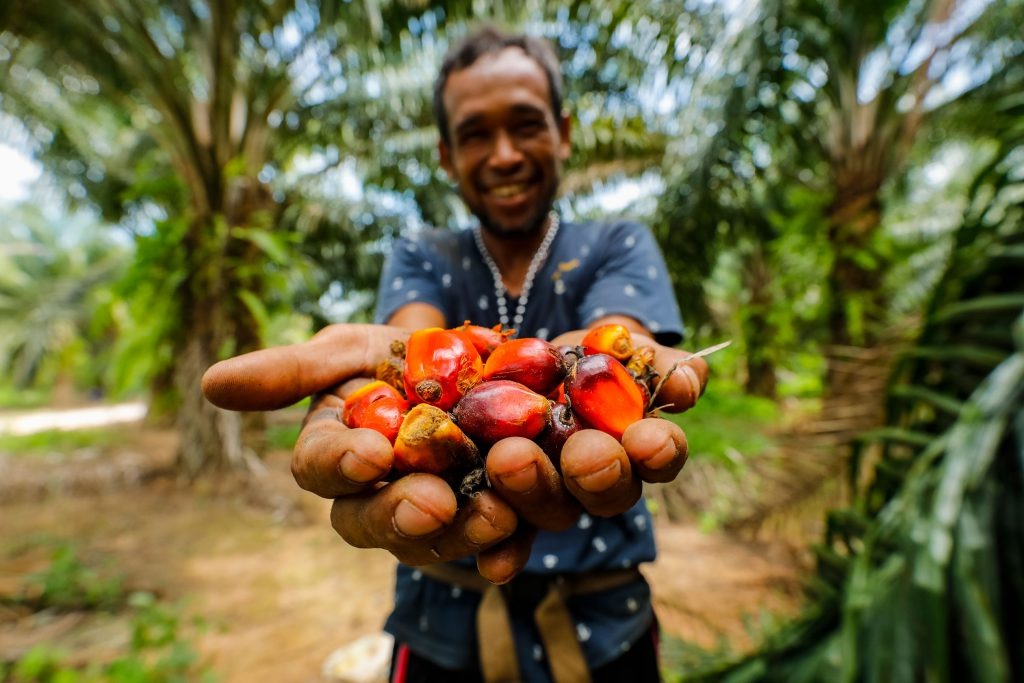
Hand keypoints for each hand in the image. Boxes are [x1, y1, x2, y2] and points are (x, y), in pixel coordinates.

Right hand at [201, 324, 707, 582]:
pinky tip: (683, 388)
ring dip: (582, 480)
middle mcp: (469, 501)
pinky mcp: (609, 450)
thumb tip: (207, 387)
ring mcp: (545, 483)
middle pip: (469, 522)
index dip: (373, 491)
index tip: (377, 463)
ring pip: (563, 502)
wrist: (484, 346)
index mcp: (397, 490)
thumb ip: (296, 375)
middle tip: (489, 477)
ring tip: (596, 450)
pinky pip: (642, 455)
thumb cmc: (401, 361)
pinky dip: (665, 423)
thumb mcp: (349, 355)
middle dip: (480, 503)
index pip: (368, 508)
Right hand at [202, 324, 526, 582]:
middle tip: (432, 504)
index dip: (342, 464)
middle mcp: (380, 496)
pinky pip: (498, 547)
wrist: (485, 364)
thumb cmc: (401, 358)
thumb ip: (292, 371)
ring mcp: (437, 514)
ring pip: (438, 541)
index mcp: (339, 454)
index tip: (371, 452)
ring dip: (464, 532)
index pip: (323, 469)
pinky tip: (518, 546)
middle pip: (376, 522)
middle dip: (401, 515)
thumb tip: (210, 384)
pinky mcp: (493, 519)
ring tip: (495, 511)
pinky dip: (508, 550)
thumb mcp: (351, 350)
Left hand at [486, 330, 705, 533]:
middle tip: (584, 454)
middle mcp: (598, 483)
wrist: (522, 361)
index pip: (660, 455)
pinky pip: (503, 537)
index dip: (659, 451)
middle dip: (598, 474)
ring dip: (534, 491)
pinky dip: (499, 549)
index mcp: (637, 446)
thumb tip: (685, 385)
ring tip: (510, 459)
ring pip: (554, 511)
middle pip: (607, 494)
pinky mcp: (503, 505)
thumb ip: (655, 362)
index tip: (649, 439)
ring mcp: (551, 499)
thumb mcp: (619, 345)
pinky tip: (492, 563)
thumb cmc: (586, 356)